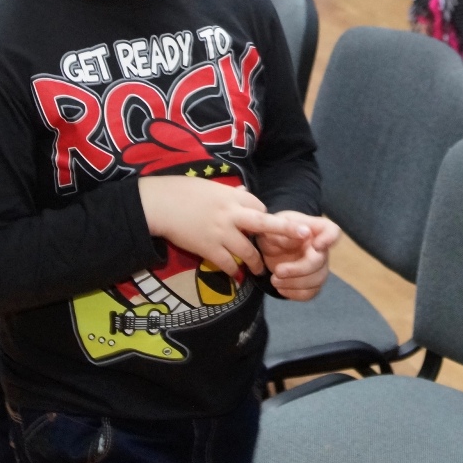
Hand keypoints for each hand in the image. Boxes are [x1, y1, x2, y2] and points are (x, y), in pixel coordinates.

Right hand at [138, 177, 294, 279]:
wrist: (159, 204)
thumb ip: (231, 193)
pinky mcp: (208, 248)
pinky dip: (233, 270)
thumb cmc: (183, 192)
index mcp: (232, 197)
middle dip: (287, 231)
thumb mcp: (211, 187)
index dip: (266, 218)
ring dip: (256, 263)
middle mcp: (231, 215)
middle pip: (265, 224)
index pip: (260, 207)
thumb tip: (245, 192)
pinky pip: (227, 264)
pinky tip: (235, 275)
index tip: (268, 226)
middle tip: (304, 238)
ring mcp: (221, 233)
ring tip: (260, 271)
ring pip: (248, 251)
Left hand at [257, 212, 338, 300]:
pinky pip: (310, 293)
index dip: (329, 239)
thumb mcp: (273, 226)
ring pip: (317, 280)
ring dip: (294, 283)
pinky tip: (280, 288)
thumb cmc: (272, 232)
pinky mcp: (311, 282)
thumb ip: (287, 229)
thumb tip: (305, 233)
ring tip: (274, 280)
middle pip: (321, 262)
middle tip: (278, 271)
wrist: (266, 249)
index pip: (332, 231)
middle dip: (298, 269)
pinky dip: (294, 294)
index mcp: (313, 229)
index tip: (316, 246)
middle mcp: (320, 248)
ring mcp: (318, 266)